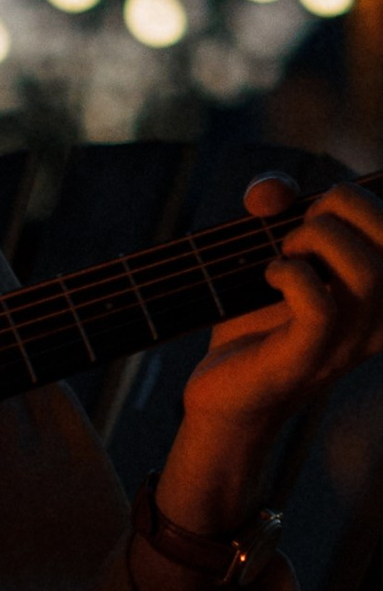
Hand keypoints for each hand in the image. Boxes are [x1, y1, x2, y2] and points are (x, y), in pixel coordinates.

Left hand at [155, 171, 382, 535]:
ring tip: (286, 250)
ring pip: (368, 272)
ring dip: (319, 239)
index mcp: (380, 292)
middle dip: (345, 207)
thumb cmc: (254, 326)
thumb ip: (274, 211)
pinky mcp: (305, 360)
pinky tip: (270, 275)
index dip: (358, 196)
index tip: (314, 207)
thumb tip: (271, 191)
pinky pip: (320, 307)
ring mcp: (345, 343)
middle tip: (299, 227)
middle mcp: (377, 319)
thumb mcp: (270, 256)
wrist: (223, 398)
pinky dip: (292, 275)